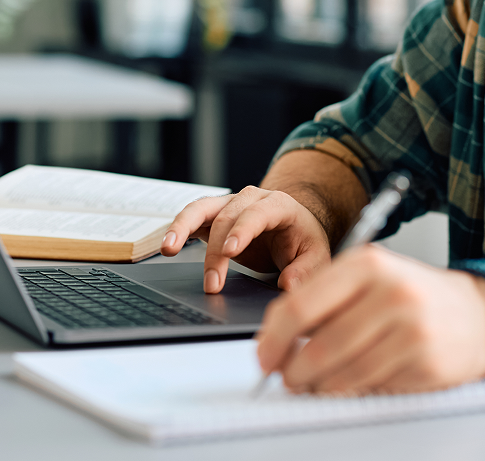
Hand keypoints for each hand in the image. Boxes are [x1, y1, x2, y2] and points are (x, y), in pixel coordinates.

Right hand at [160, 186, 331, 293]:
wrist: (294, 227)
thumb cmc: (303, 241)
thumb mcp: (316, 256)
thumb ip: (306, 270)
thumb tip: (289, 285)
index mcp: (279, 205)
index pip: (258, 213)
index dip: (243, 230)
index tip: (230, 251)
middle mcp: (252, 198)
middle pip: (227, 217)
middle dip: (216, 251)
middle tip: (212, 284)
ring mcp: (231, 204)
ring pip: (202, 208)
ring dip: (184, 228)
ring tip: (169, 249)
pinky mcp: (215, 215)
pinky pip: (193, 216)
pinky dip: (178, 228)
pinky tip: (168, 246)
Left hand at [255, 245, 484, 394]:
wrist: (481, 314)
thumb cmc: (417, 296)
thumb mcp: (373, 278)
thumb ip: (326, 298)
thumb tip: (277, 335)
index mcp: (369, 263)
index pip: (300, 305)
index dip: (273, 338)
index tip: (264, 355)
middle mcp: (390, 291)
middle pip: (317, 346)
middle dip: (292, 370)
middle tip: (287, 377)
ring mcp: (410, 328)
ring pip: (340, 373)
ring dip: (318, 386)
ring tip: (316, 382)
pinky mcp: (424, 362)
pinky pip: (369, 386)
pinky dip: (352, 390)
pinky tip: (354, 380)